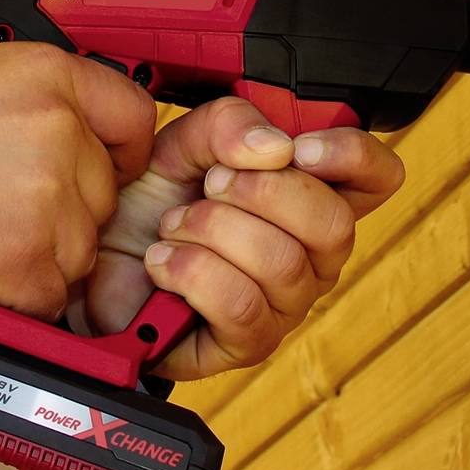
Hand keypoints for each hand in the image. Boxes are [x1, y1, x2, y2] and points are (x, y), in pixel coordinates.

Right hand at [0, 43, 156, 317]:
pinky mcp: (32, 263)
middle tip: (6, 203)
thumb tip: (82, 118)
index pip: (134, 114)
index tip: (112, 163)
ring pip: (84, 245)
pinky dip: (23, 289)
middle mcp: (58, 132)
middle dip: (71, 206)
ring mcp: (49, 201)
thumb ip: (39, 92)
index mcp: (47, 76)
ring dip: (46, 251)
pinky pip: (56, 290)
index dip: (124, 148)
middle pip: (106, 189)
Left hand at [75, 97, 404, 378]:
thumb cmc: (148, 203)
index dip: (353, 157)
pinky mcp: (244, 343)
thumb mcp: (182, 144)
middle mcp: (310, 254)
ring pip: (282, 264)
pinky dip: (191, 273)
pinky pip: (242, 306)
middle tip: (210, 185)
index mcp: (309, 196)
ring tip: (173, 225)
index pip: (376, 178)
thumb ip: (228, 126)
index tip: (300, 148)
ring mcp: (283, 303)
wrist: (93, 256)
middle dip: (260, 193)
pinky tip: (164, 262)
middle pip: (334, 225)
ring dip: (213, 231)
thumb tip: (275, 148)